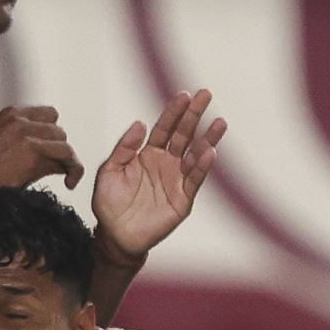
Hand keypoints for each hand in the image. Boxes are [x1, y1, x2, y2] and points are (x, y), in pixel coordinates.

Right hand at [0, 105, 84, 191]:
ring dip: (65, 160)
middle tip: (55, 167)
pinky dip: (74, 169)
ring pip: (63, 142)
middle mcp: (20, 119)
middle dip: (57, 150)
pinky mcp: (33, 150)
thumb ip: (28, 145)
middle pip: (58, 130)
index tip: (51, 150)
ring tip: (65, 176)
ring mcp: (26, 133)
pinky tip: (70, 181)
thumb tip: (55, 159)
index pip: (48, 115)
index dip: (51, 136)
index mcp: (11, 114)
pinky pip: (66, 156)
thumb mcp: (2, 147)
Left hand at [91, 90, 224, 260]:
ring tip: (220, 122)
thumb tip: (141, 123)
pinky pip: (194, 180)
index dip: (173, 112)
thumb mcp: (110, 170)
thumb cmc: (109, 202)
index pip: (164, 128)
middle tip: (205, 94)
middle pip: (183, 135)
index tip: (183, 95)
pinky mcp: (182, 199)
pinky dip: (202, 167)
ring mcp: (176, 180)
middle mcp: (165, 163)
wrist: (114, 235)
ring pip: (195, 155)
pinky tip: (211, 152)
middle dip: (194, 115)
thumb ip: (124, 147)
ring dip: (207, 139)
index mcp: (148, 153)